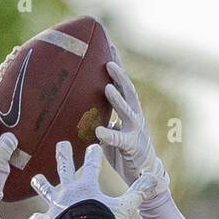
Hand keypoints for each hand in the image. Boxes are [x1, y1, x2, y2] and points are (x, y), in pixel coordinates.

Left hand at [26, 142, 159, 218]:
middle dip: (63, 153)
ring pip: (46, 189)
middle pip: (65, 167)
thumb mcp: (125, 207)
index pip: (92, 164)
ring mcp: (56, 205)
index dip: (93, 154)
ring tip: (35, 178)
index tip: (93, 146)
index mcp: (87, 186)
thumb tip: (155, 177)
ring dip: (41, 183)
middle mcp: (69, 191)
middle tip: (61, 143)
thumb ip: (139, 192)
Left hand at [95, 54, 168, 196]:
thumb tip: (75, 105)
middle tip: (108, 61)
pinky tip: (99, 132)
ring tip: (107, 88)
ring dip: (118, 99)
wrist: (143, 173)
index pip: (123, 83)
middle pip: (128, 90)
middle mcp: (134, 116)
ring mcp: (135, 130)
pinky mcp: (132, 146)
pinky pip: (120, 139)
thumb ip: (98, 117)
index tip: (109, 46)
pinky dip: (110, 134)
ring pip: (128, 111)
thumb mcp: (109, 128)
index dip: (117, 64)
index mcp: (129, 109)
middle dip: (120, 75)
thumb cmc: (122, 149)